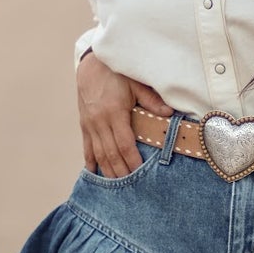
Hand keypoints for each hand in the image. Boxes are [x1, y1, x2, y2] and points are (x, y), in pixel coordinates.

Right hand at [77, 50, 172, 175]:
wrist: (91, 64)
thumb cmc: (117, 73)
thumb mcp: (136, 83)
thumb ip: (151, 100)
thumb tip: (169, 113)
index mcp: (114, 112)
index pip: (124, 143)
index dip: (132, 160)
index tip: (139, 173)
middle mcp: (100, 120)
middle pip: (111, 153)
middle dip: (120, 171)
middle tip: (130, 188)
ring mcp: (90, 123)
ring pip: (98, 153)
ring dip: (107, 170)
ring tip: (115, 185)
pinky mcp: (84, 124)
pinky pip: (87, 146)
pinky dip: (91, 161)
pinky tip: (94, 172)